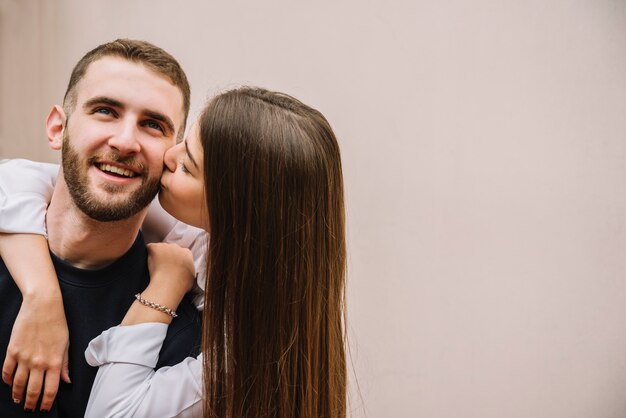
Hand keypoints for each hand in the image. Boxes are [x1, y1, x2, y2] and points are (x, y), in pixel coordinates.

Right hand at [2, 293, 69, 411]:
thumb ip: (64, 364)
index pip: (51, 389)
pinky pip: (7, 371)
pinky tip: (10, 384)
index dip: (47, 402)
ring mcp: (24, 357)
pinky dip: (7, 380)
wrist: (43, 305)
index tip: (44, 408)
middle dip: (31, 403)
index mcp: (54, 361)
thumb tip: (66, 381)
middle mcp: (38, 362)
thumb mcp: (65, 344)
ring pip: (18, 384)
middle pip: (33, 390)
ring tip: (19, 400)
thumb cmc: (57, 323)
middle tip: (29, 409)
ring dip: (18, 395)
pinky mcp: (12, 351)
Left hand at [121, 243, 194, 326]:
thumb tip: (185, 270)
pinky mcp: (155, 247)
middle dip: (167, 255)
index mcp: (187, 253)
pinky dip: (149, 253)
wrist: (168, 285)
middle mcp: (177, 247)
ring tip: (156, 266)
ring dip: (158, 254)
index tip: (172, 266)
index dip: (175, 259)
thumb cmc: (180, 285)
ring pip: (160, 248)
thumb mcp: (191, 276)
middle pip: (171, 248)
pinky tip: (149, 263)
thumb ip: (188, 269)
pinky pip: (150, 247)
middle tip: (163, 266)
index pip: (181, 252)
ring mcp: (166, 246)